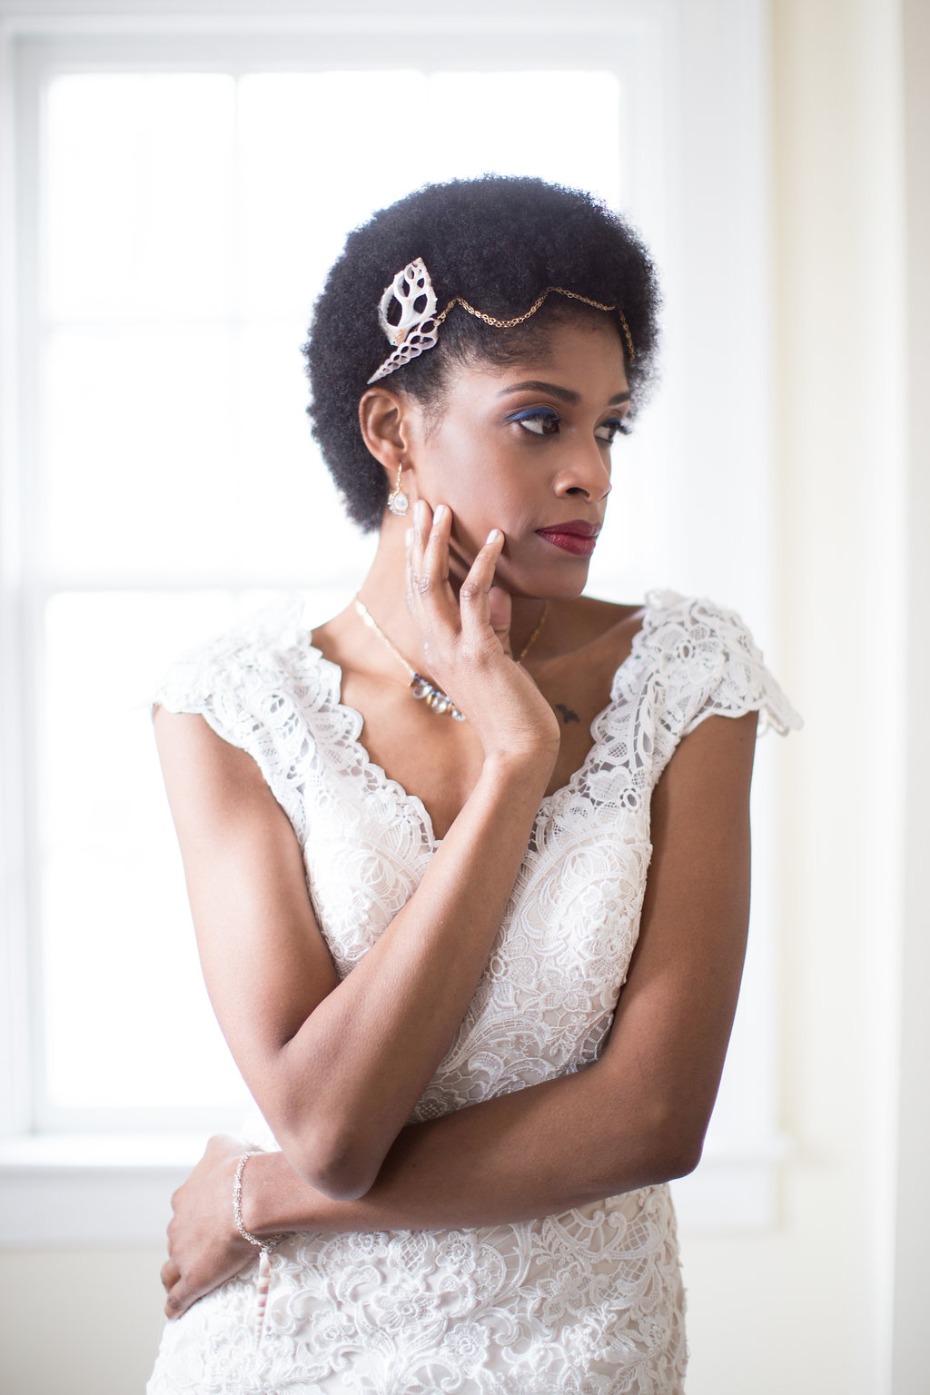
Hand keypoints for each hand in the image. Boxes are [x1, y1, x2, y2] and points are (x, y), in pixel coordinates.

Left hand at [160, 1135, 255, 1318]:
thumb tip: (218, 1146)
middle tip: (205, 1248)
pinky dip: (175, 1306)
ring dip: (175, 1275)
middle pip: (176, 1239)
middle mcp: (177, 1226)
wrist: (248, 1196)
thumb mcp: (225, 1144)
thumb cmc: (241, 1168)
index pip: (183, 1208)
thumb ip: (216, 1146)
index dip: (195, 1214)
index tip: (209, 1217)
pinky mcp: (193, 1279)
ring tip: (182, 1281)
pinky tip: (175, 1312)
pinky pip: (177, 1299)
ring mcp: (182, 1254)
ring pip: (170, 1269)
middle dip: (186, 1243)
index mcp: (184, 1197)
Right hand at [406, 501, 559, 763]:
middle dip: (418, 541)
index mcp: (437, 649)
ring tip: (443, 510)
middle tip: (421, 502)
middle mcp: (437, 647)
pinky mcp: (479, 653)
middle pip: (416, 584)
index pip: (418, 595)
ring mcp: (454, 650)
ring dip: (437, 545)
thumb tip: (498, 592)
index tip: (417, 524)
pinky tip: (494, 539)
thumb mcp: (498, 660)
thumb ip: (493, 626)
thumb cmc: (512, 709)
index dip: (415, 558)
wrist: (520, 749)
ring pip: (433, 587)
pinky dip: (482, 565)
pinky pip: (475, 599)